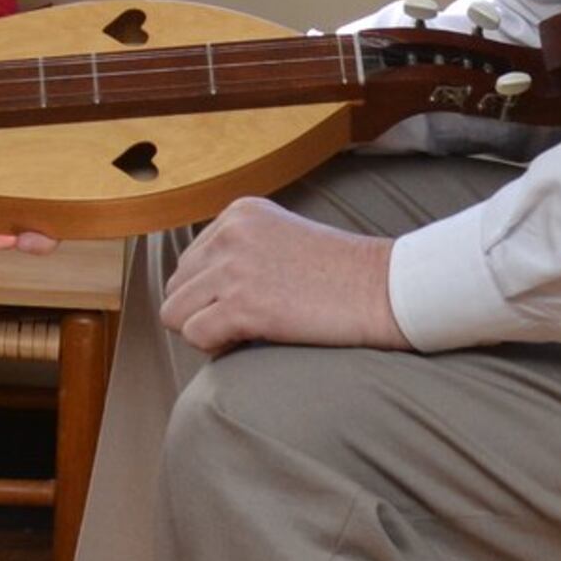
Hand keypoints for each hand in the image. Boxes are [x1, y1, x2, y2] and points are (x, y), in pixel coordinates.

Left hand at [157, 196, 403, 353]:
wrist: (384, 289)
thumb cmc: (341, 274)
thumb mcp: (282, 237)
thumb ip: (241, 249)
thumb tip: (198, 289)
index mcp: (239, 213)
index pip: (189, 261)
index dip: (211, 292)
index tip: (249, 301)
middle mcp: (230, 233)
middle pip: (177, 287)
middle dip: (202, 311)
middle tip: (244, 322)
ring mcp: (234, 267)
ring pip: (175, 314)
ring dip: (205, 330)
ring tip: (245, 332)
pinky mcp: (243, 303)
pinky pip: (196, 335)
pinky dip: (217, 347)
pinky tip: (251, 340)